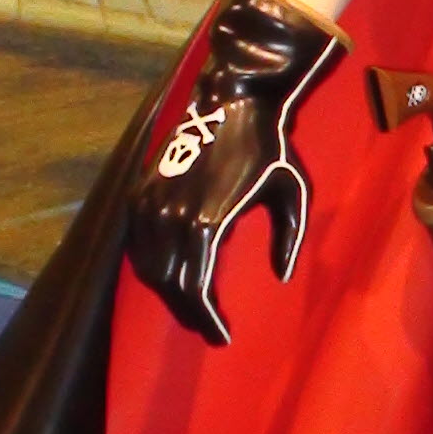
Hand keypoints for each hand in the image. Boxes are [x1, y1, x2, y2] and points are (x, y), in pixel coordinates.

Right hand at [126, 0, 344, 343]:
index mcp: (208, 222)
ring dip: (169, 293)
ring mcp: (151, 202)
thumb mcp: (294, 194)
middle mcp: (172, 215)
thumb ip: (289, 239)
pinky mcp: (141, 189)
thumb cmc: (270, 146)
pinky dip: (151, 267)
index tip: (222, 336)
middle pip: (170, 285)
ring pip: (149, 268)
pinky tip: (171, 276)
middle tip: (210, 328)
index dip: (207, 320)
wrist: (232, 97)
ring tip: (194, 307)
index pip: (195, 290)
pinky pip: (137, 243)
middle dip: (189, 313)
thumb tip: (280, 276)